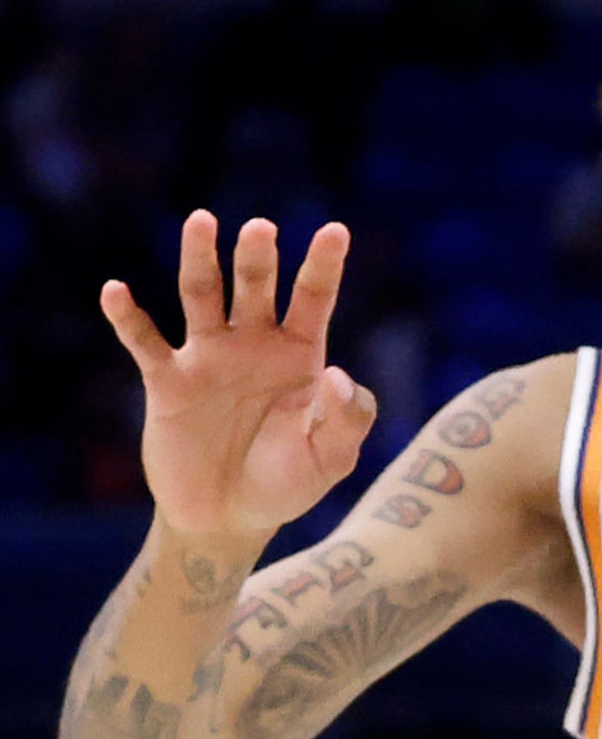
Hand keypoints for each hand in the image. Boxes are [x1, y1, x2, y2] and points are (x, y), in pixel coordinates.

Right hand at [100, 213, 376, 542]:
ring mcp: (208, 359)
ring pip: (201, 298)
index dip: (324, 266)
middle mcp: (254, 344)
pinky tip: (116, 290)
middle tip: (261, 228)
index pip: (314, 299)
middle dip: (258, 257)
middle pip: (256, 287)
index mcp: (301, 354)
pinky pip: (145, 343)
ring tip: (203, 220)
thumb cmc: (289, 483)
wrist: (229, 518)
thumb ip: (348, 417)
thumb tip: (334, 374)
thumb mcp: (332, 457)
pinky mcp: (168, 383)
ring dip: (200, 260)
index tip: (337, 230)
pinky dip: (128, 318)